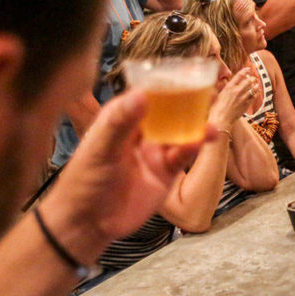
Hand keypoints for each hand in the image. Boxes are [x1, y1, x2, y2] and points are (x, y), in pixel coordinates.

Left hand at [40, 90, 208, 260]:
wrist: (87, 224)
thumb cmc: (84, 181)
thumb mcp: (100, 148)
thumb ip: (121, 122)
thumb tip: (143, 94)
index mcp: (120, 119)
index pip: (145, 94)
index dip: (163, 82)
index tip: (184, 70)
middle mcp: (140, 131)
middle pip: (168, 110)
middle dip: (186, 100)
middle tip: (207, 90)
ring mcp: (155, 151)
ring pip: (180, 131)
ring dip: (195, 124)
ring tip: (211, 121)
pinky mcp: (166, 172)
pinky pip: (183, 155)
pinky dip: (194, 146)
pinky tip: (204, 140)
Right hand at [208, 68, 257, 128]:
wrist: (220, 120)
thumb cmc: (215, 109)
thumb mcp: (216, 95)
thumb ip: (221, 88)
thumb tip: (222, 83)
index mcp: (228, 87)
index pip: (239, 76)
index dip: (245, 71)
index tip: (248, 69)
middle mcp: (237, 91)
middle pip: (248, 81)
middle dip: (251, 78)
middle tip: (252, 77)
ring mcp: (242, 98)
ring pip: (252, 88)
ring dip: (255, 85)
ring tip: (256, 83)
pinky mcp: (246, 105)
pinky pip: (254, 97)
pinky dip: (256, 93)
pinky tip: (257, 92)